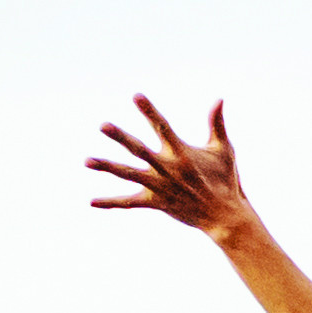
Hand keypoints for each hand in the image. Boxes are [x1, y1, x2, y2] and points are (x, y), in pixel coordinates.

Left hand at [88, 96, 258, 238]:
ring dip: (107, 167)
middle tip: (103, 125)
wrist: (225, 216)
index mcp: (182, 153)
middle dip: (120, 138)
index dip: (149, 111)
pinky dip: (112, 203)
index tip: (136, 96)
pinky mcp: (157, 203)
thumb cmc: (225, 180)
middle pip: (139, 150)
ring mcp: (161, 187)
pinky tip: (91, 201)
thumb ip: (216, 124)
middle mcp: (169, 169)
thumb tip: (219, 99)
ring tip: (86, 161)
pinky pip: (130, 203)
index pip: (162, 127)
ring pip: (129, 174)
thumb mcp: (223, 150)